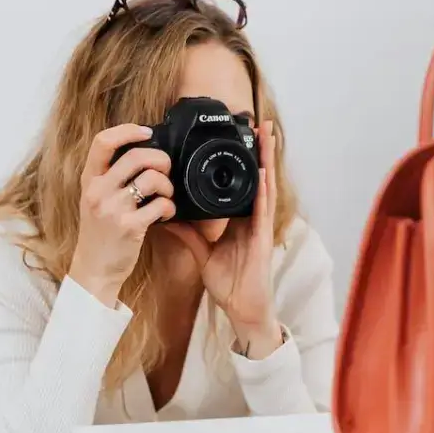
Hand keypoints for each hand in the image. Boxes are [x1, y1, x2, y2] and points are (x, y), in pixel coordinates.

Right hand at [68, 124, 174, 305]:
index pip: (103, 142)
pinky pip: (161, 205)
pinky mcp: (129, 227)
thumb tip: (142, 154)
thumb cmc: (100, 232)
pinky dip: (170, 208)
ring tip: (165, 197)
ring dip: (168, 186)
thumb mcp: (95, 199)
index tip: (147, 132)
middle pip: (137, 156)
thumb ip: (111, 177)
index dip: (128, 130)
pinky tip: (165, 215)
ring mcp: (113, 208)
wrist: (94, 268)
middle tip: (166, 171)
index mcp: (89, 180)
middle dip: (161, 160)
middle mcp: (98, 191)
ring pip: (152, 178)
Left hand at [166, 120, 282, 357]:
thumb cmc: (228, 284)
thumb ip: (187, 234)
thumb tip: (166, 215)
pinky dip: (264, 189)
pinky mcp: (262, 238)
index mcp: (239, 220)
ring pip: (265, 186)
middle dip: (258, 151)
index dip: (241, 161)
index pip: (239, 184)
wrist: (242, 309)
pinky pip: (263, 209)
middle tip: (256, 123)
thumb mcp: (202, 254)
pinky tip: (264, 171)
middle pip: (256, 177)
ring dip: (267, 160)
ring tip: (267, 135)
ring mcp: (260, 226)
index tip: (236, 138)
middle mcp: (252, 218)